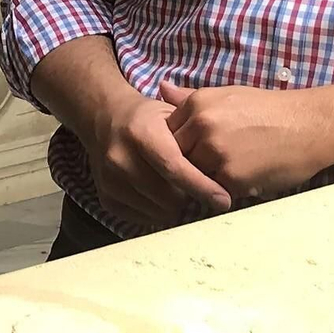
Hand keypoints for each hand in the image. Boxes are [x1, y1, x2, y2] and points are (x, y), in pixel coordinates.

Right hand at [86, 94, 233, 228]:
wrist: (105, 119)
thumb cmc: (147, 118)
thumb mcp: (171, 115)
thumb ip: (195, 137)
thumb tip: (227, 166)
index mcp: (141, 133)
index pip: (175, 168)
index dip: (202, 186)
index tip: (223, 200)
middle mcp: (120, 157)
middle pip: (167, 196)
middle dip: (189, 196)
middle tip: (197, 187)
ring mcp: (110, 180)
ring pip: (157, 211)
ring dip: (175, 205)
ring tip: (178, 189)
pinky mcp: (106, 197)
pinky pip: (142, 219)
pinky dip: (158, 212)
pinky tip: (162, 196)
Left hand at [160, 79, 328, 201]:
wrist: (311, 125)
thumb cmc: (271, 110)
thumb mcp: (228, 95)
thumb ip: (191, 98)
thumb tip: (161, 88)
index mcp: (199, 103)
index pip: (169, 133)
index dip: (182, 144)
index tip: (198, 148)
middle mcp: (202, 125)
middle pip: (177, 155)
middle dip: (191, 163)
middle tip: (217, 162)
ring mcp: (215, 151)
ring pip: (194, 176)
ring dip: (208, 178)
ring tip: (233, 169)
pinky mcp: (231, 177)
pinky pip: (215, 191)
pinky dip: (226, 190)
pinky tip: (246, 178)